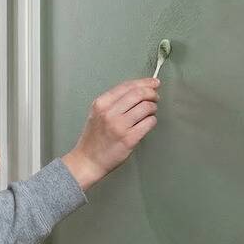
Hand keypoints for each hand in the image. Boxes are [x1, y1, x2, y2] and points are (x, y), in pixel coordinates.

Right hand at [62, 77, 159, 191]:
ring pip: (146, 107)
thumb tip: (138, 90)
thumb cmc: (94, 138)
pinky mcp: (129, 139)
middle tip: (156, 96)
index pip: (127, 86)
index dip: (144, 82)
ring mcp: (120, 126)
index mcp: (101, 104)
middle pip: (138, 94)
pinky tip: (149, 122)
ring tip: (151, 111)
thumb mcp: (97, 113)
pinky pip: (149, 123)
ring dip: (153, 107)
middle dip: (152, 93)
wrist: (88, 160)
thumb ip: (114, 101)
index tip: (153, 82)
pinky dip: (152, 120)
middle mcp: (110, 113)